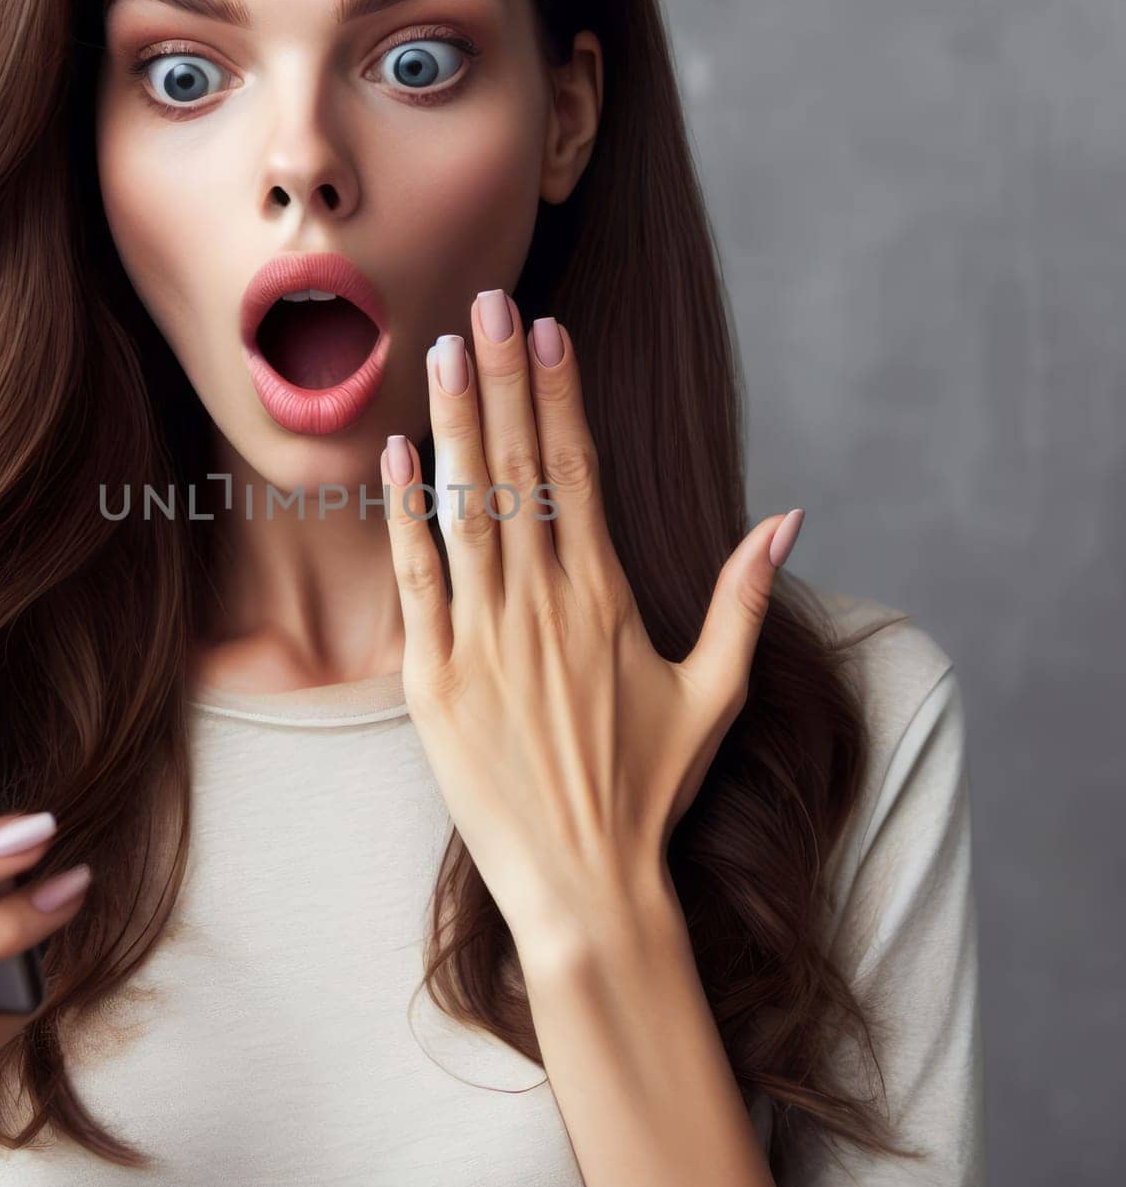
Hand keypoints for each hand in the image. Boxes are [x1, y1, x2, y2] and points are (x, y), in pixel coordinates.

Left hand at [378, 288, 803, 960]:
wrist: (585, 885)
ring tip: (444, 348)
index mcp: (606, 597)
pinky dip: (406, 512)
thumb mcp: (714, 692)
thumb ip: (743, 599)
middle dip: (502, 377)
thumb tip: (788, 518)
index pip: (579, 470)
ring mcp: (484, 637)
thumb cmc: (649, 791)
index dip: (559, 394)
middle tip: (488, 302)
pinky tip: (398, 451)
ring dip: (454, 422)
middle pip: (518, 467)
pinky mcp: (433, 678)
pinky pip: (417, 577)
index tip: (548, 330)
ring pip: (466, 506)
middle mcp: (544, 603)